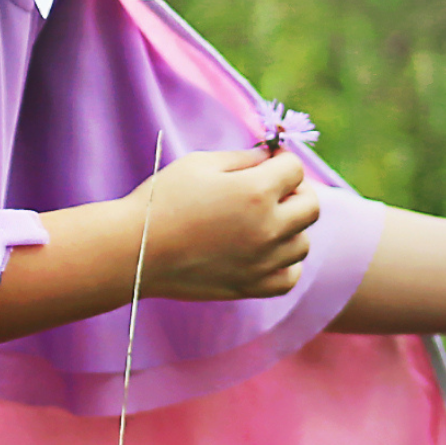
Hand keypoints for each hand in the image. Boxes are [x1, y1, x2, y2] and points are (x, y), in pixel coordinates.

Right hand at [129, 147, 320, 303]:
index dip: (281, 160)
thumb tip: (270, 158)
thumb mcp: (200, 164)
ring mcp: (262, 261)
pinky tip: (265, 252)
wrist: (134, 250)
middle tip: (271, 189)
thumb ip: (242, 158)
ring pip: (302, 242)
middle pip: (311, 205)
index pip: (295, 168)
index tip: (266, 161)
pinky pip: (289, 277)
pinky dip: (285, 264)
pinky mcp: (250, 286)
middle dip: (296, 190)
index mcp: (256, 192)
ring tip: (261, 221)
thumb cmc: (162, 200)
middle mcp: (268, 228)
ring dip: (290, 227)